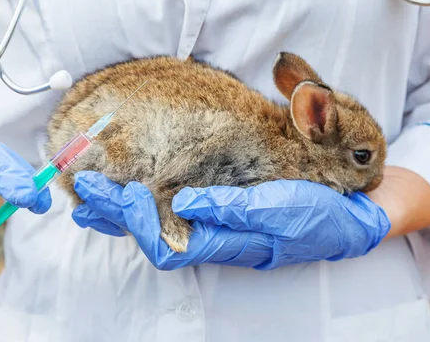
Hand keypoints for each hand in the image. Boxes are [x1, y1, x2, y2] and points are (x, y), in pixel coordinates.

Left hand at [71, 171, 390, 270]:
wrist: (344, 216)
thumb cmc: (316, 214)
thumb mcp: (280, 210)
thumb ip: (232, 209)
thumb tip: (182, 204)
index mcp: (225, 244)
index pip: (166, 245)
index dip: (139, 223)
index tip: (123, 191)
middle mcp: (211, 240)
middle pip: (150, 235)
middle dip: (114, 211)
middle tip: (85, 184)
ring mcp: (211, 226)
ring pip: (154, 225)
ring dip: (119, 209)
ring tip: (88, 191)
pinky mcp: (215, 211)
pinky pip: (168, 212)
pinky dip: (140, 203)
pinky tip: (123, 191)